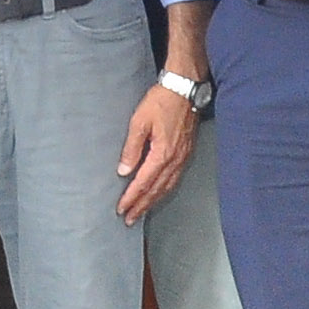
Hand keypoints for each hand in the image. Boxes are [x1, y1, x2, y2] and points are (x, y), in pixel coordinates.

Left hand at [115, 80, 195, 221]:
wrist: (185, 89)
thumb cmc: (162, 101)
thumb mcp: (139, 122)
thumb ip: (131, 148)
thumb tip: (124, 170)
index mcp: (162, 154)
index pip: (143, 183)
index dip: (132, 198)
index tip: (121, 209)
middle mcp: (175, 160)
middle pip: (156, 190)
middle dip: (142, 206)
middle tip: (129, 219)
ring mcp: (183, 158)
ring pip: (167, 187)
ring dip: (153, 201)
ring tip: (141, 211)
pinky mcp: (186, 153)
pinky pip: (174, 179)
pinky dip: (164, 190)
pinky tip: (159, 193)